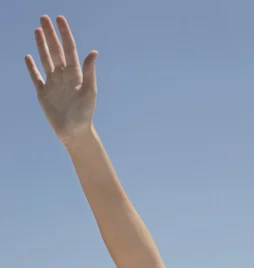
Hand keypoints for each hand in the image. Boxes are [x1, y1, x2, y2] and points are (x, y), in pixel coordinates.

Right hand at [25, 15, 97, 142]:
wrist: (74, 131)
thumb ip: (89, 71)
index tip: (60, 19)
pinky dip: (31, 67)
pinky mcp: (43, 93)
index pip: (69, 49)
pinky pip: (36, 77)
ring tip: (37, 30)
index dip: (64, 33)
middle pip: (56, 50)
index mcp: (76, 74)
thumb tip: (93, 52)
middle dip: (50, 34)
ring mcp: (53, 84)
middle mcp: (64, 76)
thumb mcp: (89, 91)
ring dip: (41, 45)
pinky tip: (28, 56)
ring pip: (46, 59)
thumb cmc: (85, 113)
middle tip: (44, 17)